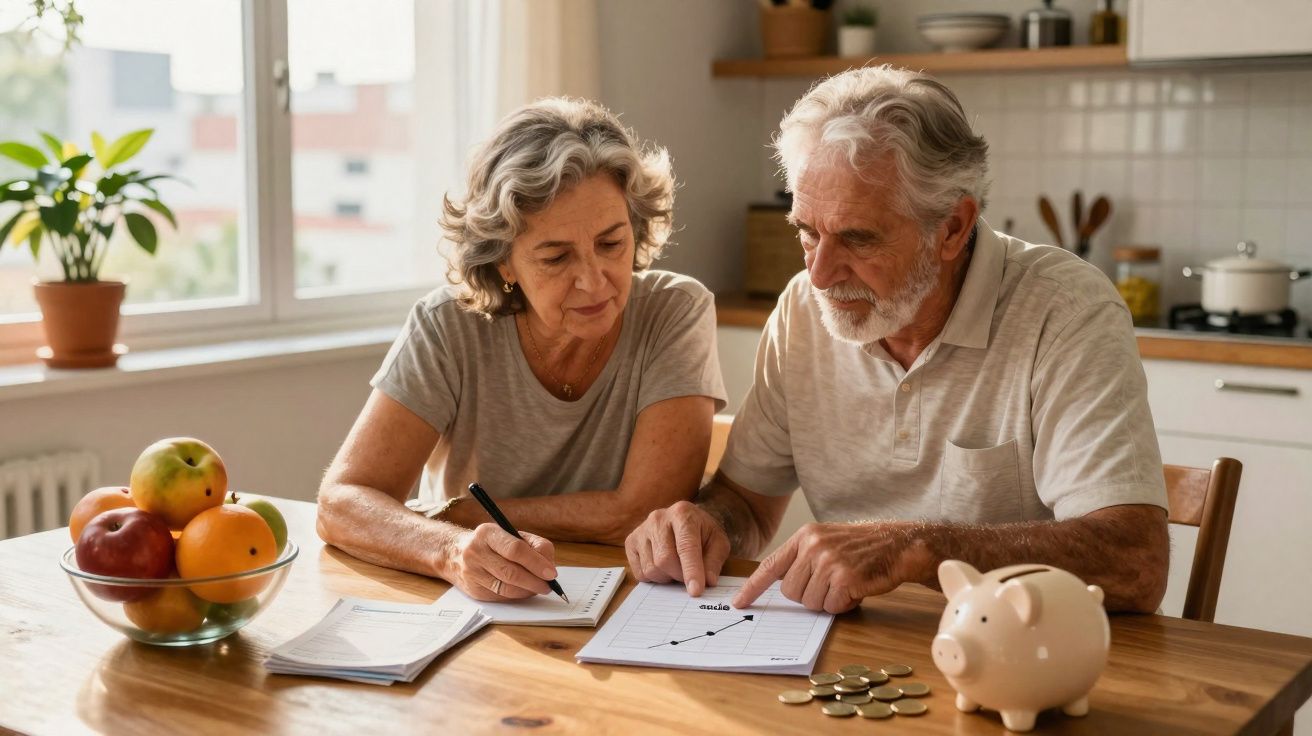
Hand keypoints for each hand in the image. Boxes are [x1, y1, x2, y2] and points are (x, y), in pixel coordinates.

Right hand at [444, 523, 556, 601]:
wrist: (454, 553)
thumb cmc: (491, 543)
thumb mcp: (510, 534)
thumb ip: (533, 545)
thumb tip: (549, 566)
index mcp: (487, 533)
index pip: (515, 549)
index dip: (536, 563)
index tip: (551, 573)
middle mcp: (476, 552)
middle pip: (511, 572)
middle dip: (535, 581)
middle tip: (549, 585)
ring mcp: (472, 573)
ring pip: (507, 588)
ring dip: (528, 591)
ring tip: (539, 588)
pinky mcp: (473, 590)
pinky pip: (501, 597)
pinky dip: (517, 596)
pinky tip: (524, 591)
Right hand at [625, 500, 730, 596]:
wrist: (683, 520)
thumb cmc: (702, 532)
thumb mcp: (718, 543)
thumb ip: (714, 561)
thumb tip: (708, 582)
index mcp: (683, 514)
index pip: (686, 547)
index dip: (691, 571)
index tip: (695, 591)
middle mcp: (658, 518)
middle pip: (665, 559)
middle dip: (679, 575)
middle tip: (688, 576)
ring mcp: (641, 529)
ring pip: (651, 568)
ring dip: (667, 577)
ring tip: (676, 567)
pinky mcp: (631, 542)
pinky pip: (640, 572)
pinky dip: (654, 577)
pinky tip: (662, 566)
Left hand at [732, 522, 921, 613]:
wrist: (898, 544)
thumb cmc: (861, 548)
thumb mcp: (826, 542)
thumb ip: (803, 559)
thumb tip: (784, 589)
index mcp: (804, 536)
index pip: (771, 565)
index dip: (753, 587)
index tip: (739, 601)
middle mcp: (813, 546)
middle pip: (791, 593)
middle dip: (809, 596)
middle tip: (831, 584)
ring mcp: (829, 561)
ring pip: (810, 603)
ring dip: (828, 601)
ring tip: (846, 584)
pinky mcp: (845, 578)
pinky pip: (831, 607)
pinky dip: (843, 605)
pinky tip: (856, 589)